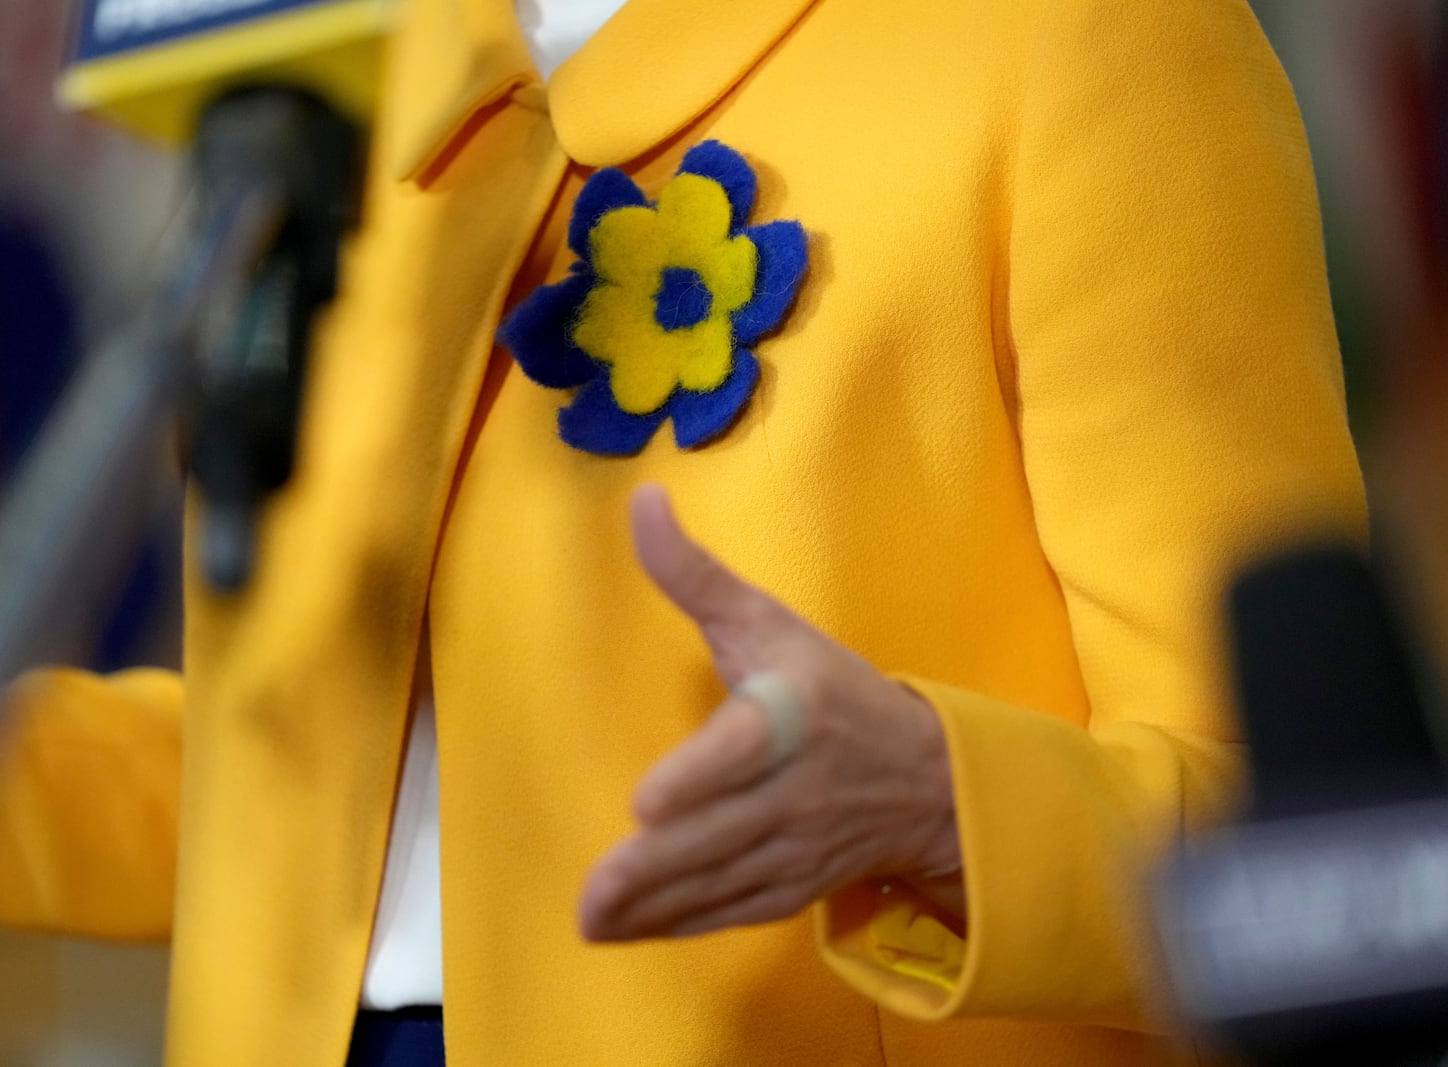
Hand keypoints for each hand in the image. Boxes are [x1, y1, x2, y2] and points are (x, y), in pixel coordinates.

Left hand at [578, 485, 963, 942]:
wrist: (925, 777)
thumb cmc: (829, 687)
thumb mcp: (768, 621)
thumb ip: (695, 572)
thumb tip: (641, 500)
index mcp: (794, 713)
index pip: (748, 748)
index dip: (700, 777)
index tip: (648, 802)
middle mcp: (799, 788)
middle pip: (724, 832)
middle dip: (657, 866)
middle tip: (593, 891)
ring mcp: (797, 846)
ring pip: (722, 882)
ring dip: (655, 906)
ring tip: (592, 919)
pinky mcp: (792, 887)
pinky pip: (732, 911)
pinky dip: (680, 925)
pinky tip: (626, 932)